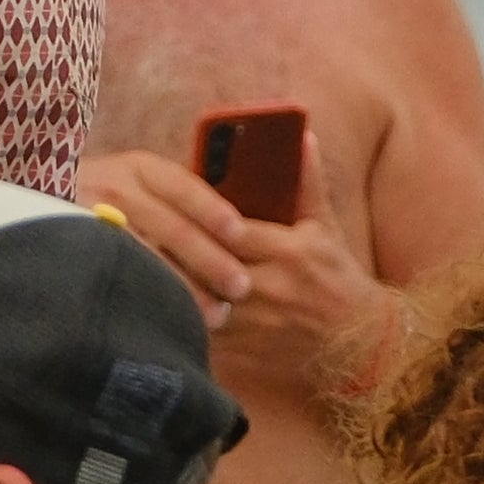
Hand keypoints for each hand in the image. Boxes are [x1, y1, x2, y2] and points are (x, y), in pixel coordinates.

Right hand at [76, 150, 254, 328]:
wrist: (35, 205)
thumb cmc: (100, 201)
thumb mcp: (132, 182)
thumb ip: (170, 202)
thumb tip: (234, 236)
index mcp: (136, 168)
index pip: (183, 186)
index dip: (214, 211)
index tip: (241, 236)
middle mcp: (113, 188)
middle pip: (172, 227)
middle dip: (211, 260)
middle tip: (241, 288)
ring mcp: (90, 220)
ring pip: (147, 258)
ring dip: (185, 288)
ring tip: (215, 316)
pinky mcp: (73, 250)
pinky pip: (118, 277)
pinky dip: (147, 299)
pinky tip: (167, 319)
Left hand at [77, 136, 403, 393]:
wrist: (357, 342)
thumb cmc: (336, 276)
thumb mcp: (325, 225)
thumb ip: (308, 182)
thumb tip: (302, 135)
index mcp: (287, 250)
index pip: (233, 231)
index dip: (197, 220)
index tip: (163, 205)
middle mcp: (269, 286)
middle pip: (207, 266)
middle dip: (171, 251)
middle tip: (129, 230)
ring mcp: (254, 321)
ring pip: (198, 302)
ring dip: (166, 285)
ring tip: (126, 266)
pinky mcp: (244, 348)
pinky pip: (199, 333)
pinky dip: (173, 317)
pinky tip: (144, 303)